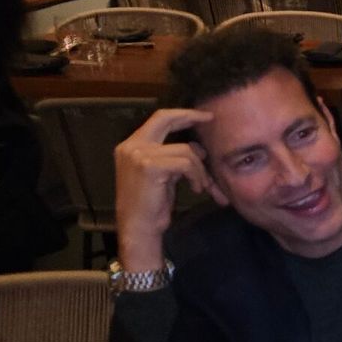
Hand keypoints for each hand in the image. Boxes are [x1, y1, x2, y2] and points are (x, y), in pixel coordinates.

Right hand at [113, 107, 215, 268]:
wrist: (139, 227)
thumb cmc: (152, 205)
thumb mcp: (165, 175)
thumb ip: (175, 158)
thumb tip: (198, 149)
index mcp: (131, 146)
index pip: (158, 119)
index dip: (180, 114)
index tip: (201, 115)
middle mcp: (131, 146)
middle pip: (165, 119)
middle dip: (190, 116)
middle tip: (210, 119)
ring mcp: (139, 155)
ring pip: (185, 150)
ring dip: (201, 170)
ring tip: (202, 186)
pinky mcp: (150, 166)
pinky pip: (186, 163)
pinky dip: (197, 176)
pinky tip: (196, 189)